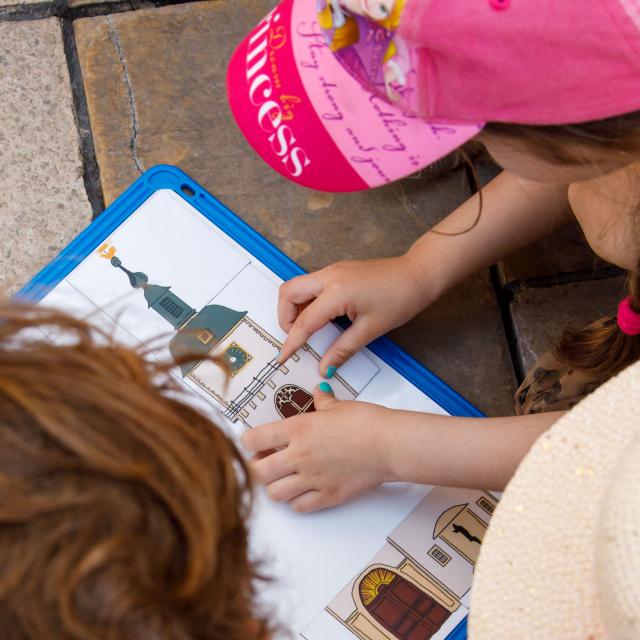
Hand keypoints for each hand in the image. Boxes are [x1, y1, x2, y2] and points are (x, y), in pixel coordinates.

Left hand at [240, 384, 397, 511]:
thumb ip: (323, 401)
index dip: (247, 441)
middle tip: (262, 462)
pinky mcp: (328, 496)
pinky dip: (296, 501)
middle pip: (258, 471)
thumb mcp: (339, 406)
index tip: (250, 441)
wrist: (389, 445)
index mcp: (298, 429)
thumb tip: (319, 392)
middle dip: (254, 468)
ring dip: (274, 486)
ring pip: (275, 493)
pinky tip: (303, 490)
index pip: (255, 438)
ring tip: (282, 477)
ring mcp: (312, 479)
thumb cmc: (366, 423)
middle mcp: (299, 456)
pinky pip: (299, 506)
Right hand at [277, 255, 430, 372]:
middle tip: (295, 338)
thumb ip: (343, 349)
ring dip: (294, 308)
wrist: (418, 275)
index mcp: (337, 292)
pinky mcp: (338, 270)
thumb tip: (325, 367)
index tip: (284, 357)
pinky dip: (307, 301)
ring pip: (297, 286)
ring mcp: (333, 270)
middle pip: (288, 293)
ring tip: (307, 330)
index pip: (304, 321)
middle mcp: (330, 276)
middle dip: (284, 318)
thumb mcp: (371, 329)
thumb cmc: (401, 298)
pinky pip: (311, 284)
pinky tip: (321, 317)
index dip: (292, 342)